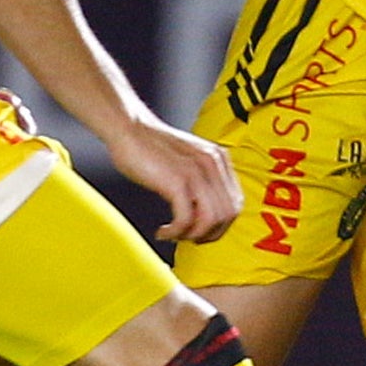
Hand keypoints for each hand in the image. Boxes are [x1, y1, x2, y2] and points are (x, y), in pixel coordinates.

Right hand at [106, 115, 242, 244]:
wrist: (129, 128)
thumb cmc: (151, 147)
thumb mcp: (188, 160)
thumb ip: (202, 179)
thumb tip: (205, 213)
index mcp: (219, 159)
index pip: (236, 203)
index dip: (221, 224)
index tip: (201, 231)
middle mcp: (213, 164)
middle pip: (228, 215)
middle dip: (209, 234)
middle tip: (188, 237)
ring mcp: (197, 172)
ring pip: (211, 220)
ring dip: (193, 235)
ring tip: (174, 235)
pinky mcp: (177, 181)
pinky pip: (186, 219)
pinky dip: (175, 232)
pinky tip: (163, 231)